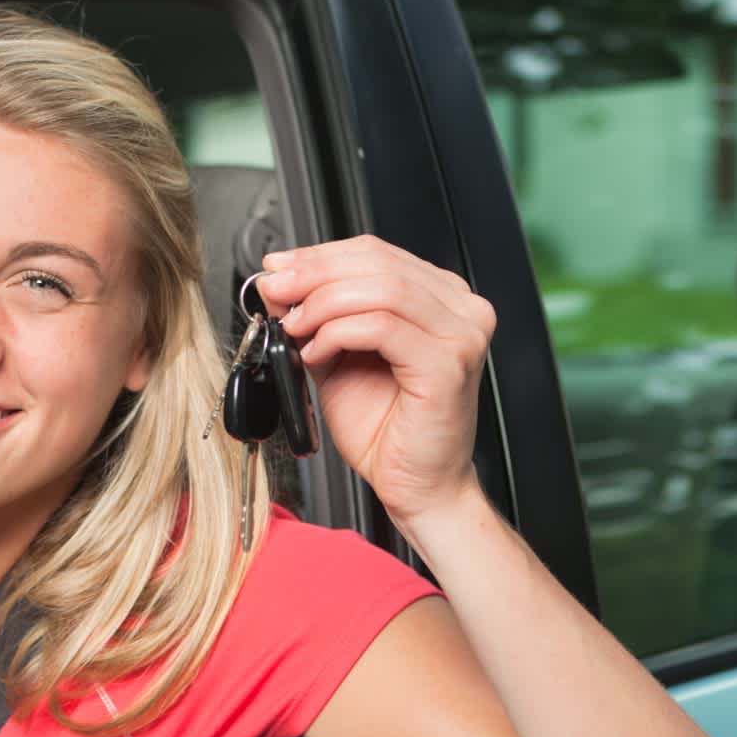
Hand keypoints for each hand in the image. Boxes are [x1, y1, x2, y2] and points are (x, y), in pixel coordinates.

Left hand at [253, 236, 494, 524]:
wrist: (416, 484)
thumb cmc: (386, 429)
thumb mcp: (337, 357)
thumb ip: (316, 318)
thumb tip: (278, 281)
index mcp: (440, 298)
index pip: (375, 252)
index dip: (318, 255)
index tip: (276, 267)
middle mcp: (461, 308)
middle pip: (376, 262)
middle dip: (312, 274)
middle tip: (274, 291)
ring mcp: (461, 333)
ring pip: (379, 288)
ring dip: (321, 304)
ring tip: (295, 329)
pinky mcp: (449, 363)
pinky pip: (381, 326)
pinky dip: (337, 333)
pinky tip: (317, 353)